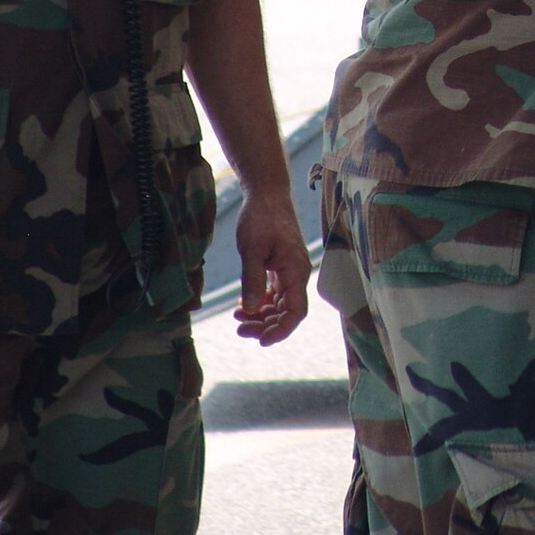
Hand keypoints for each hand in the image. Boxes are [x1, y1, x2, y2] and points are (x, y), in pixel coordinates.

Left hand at [231, 187, 311, 344]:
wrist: (267, 192)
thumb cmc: (261, 217)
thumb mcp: (252, 249)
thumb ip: (252, 280)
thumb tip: (249, 310)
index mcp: (295, 271)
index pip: (295, 312)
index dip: (281, 331)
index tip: (261, 341)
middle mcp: (297, 273)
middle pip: (287, 311)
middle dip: (265, 325)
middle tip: (239, 328)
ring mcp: (290, 270)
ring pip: (280, 303)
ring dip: (261, 315)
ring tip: (237, 318)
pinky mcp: (281, 265)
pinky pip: (274, 292)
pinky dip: (260, 301)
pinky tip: (243, 304)